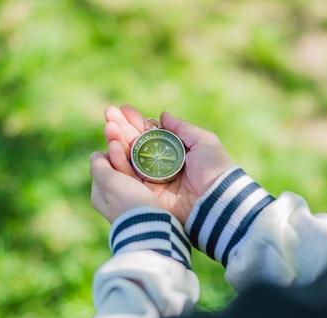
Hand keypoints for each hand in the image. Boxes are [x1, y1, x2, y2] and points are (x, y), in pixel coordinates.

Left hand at [90, 152, 162, 223]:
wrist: (153, 228)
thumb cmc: (129, 202)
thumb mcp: (110, 181)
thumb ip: (99, 166)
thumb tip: (95, 156)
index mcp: (99, 196)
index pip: (100, 167)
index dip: (109, 155)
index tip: (121, 148)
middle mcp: (111, 201)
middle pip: (116, 172)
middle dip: (123, 160)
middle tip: (135, 151)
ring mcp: (129, 204)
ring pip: (130, 178)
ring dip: (136, 167)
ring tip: (147, 158)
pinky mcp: (144, 206)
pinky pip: (142, 186)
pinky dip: (146, 177)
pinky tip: (154, 173)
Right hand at [104, 104, 232, 224]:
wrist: (217, 199)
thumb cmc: (215, 168)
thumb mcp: (203, 142)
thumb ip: (181, 128)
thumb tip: (162, 115)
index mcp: (173, 152)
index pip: (149, 134)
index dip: (135, 121)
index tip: (123, 109)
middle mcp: (160, 165)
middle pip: (134, 145)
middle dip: (120, 128)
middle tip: (109, 113)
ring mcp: (152, 180)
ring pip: (127, 159)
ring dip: (116, 142)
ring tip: (109, 128)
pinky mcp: (147, 195)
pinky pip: (127, 178)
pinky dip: (117, 163)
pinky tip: (111, 148)